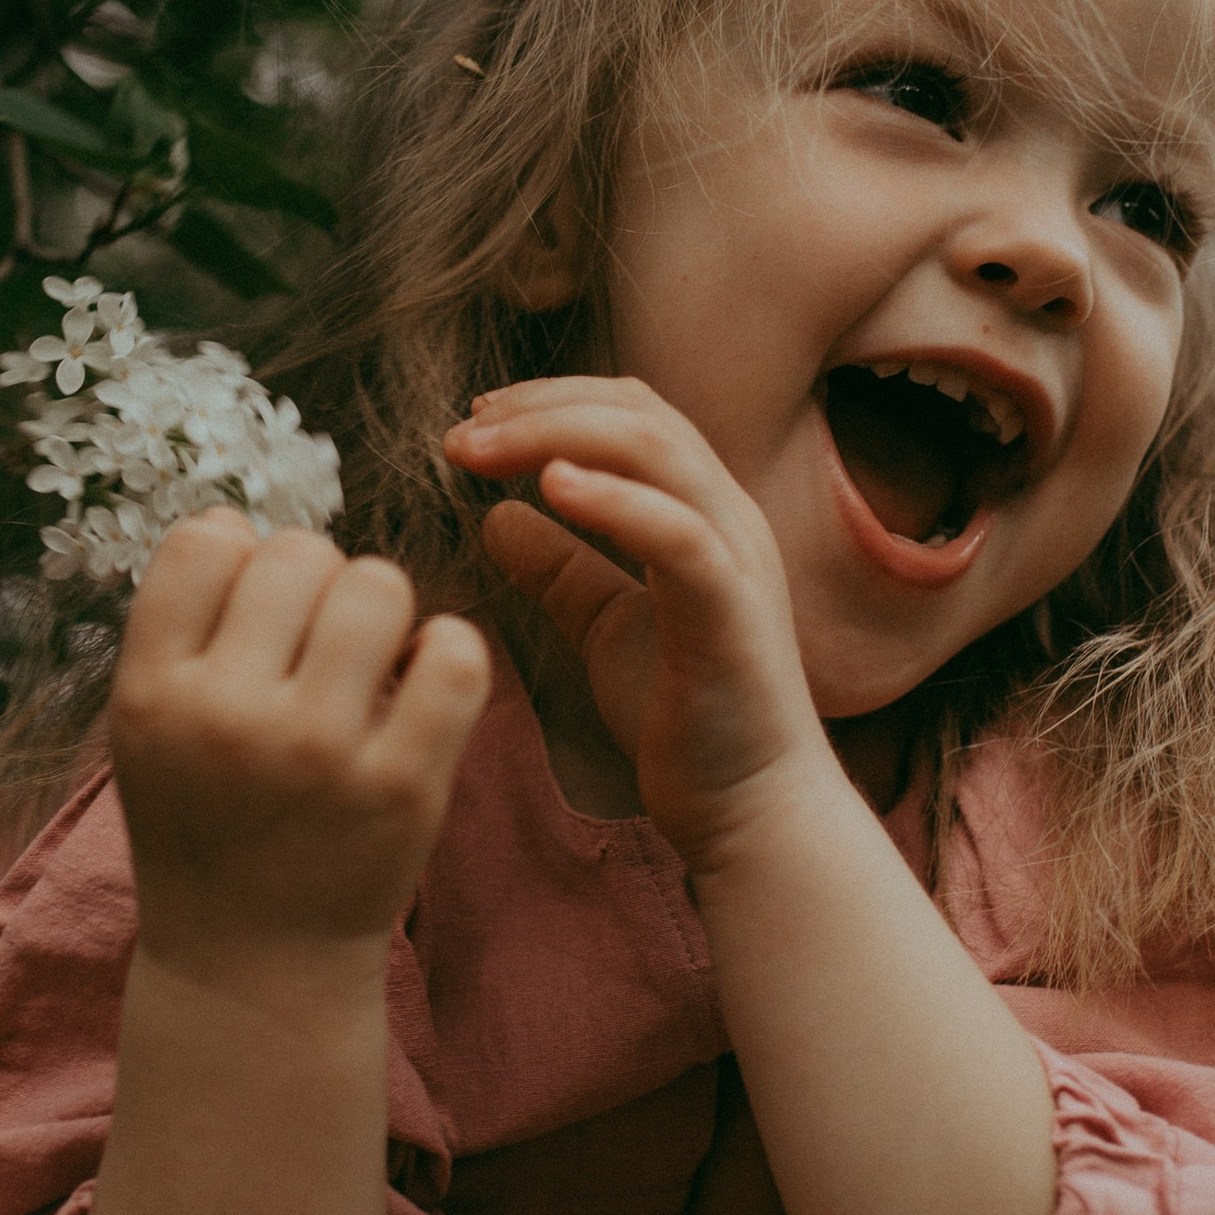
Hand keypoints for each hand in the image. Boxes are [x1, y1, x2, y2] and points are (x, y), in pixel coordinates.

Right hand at [109, 514, 491, 980]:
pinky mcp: (403, 786)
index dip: (241, 555)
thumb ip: (180, 628)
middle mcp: (228, 716)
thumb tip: (241, 523)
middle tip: (313, 645)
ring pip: (379, 585)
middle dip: (316, 583)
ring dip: (380, 611)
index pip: (206, 541)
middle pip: (300, 552)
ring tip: (364, 664)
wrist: (254, 962)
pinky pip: (455, 654)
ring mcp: (320, 752)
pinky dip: (446, 652)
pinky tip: (418, 686)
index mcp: (153, 692)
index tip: (251, 606)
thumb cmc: (205, 825)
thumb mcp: (148, 729)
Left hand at [445, 376, 832, 873]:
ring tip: (483, 448)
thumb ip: (563, 570)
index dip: (550, 402)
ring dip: (558, 435)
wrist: (753, 813)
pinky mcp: (732, 614)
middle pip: (639, 414)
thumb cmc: (687, 722)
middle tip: (462, 431)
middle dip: (540, 407)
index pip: (633, 413)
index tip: (474, 423)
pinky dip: (615, 500)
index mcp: (702, 515)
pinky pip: (678, 535)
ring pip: (658, 451)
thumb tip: (497, 516)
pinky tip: (552, 490)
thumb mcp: (606, 628)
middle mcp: (728, 519)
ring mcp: (738, 560)